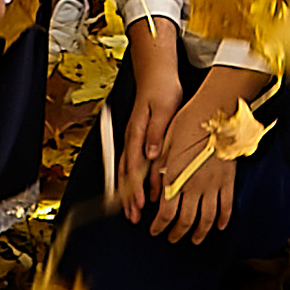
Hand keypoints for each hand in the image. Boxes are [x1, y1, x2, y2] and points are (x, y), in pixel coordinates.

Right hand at [117, 33, 181, 216]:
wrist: (156, 73)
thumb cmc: (161, 89)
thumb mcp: (163, 108)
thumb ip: (155, 132)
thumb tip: (150, 154)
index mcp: (137, 132)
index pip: (134, 166)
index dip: (136, 186)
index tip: (139, 203)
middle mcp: (131, 137)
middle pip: (126, 172)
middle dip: (128, 196)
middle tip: (132, 216)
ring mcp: (133, 138)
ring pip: (127, 170)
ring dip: (128, 191)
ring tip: (131, 211)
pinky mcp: (137, 138)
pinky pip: (131, 164)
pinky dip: (132, 181)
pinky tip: (137, 191)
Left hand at [148, 85, 244, 238]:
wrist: (215, 111)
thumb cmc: (188, 122)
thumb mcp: (165, 145)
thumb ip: (159, 170)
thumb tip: (155, 190)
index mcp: (175, 178)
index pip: (166, 213)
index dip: (159, 226)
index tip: (155, 230)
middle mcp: (194, 186)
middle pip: (185, 221)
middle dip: (177, 233)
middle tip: (172, 237)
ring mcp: (213, 185)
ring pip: (206, 219)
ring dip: (200, 232)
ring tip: (195, 238)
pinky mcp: (228, 180)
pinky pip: (226, 206)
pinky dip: (223, 219)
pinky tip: (219, 226)